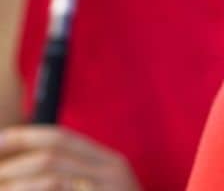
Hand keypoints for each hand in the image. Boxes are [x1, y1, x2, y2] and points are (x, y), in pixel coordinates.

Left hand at [0, 125, 139, 190]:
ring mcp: (107, 189)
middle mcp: (112, 173)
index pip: (63, 138)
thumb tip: (27, 168)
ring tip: (1, 188)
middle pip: (53, 154)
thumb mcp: (100, 190)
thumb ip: (75, 176)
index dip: (26, 137)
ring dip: (16, 183)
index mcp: (111, 163)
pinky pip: (57, 189)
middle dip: (14, 163)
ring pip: (51, 175)